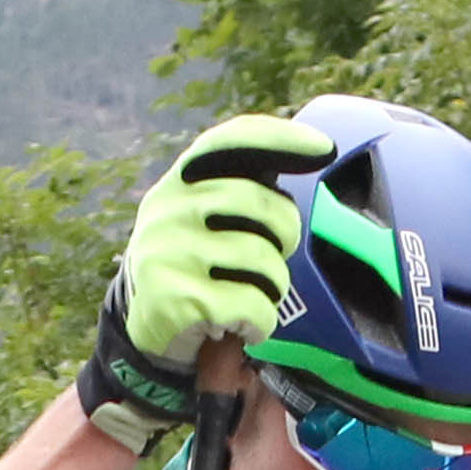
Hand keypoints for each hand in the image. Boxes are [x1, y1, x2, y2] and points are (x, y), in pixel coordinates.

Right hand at [81, 114, 336, 454]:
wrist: (146, 329)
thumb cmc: (195, 267)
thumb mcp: (204, 219)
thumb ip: (240, 193)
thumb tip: (307, 153)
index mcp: (181, 182)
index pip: (230, 143)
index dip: (279, 140)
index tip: (324, 148)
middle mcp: (170, 209)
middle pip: (262, 206)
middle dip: (285, 237)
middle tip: (274, 258)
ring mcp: (171, 252)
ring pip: (265, 262)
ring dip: (273, 289)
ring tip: (251, 296)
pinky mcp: (179, 298)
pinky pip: (254, 306)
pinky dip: (260, 324)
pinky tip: (245, 327)